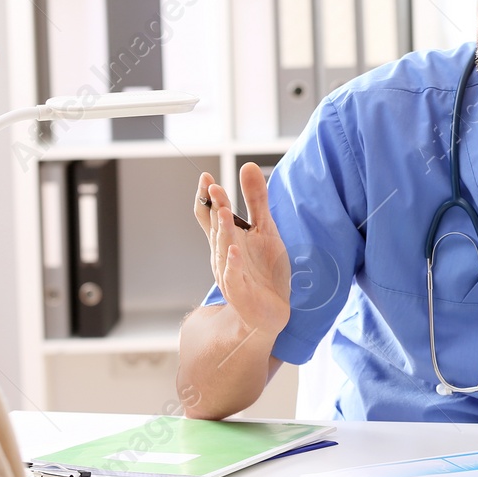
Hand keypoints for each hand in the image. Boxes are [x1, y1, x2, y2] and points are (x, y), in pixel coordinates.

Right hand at [192, 167, 291, 339]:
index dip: (206, 198)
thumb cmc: (264, 269)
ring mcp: (229, 273)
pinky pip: (233, 276)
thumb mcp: (265, 229)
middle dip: (215, 208)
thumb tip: (248, 165)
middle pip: (216, 228)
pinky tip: (234, 251)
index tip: (206, 177)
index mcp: (227, 238)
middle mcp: (223, 254)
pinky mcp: (240, 292)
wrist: (272, 311)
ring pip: (222, 249)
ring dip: (223, 230)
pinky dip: (232, 264)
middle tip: (213, 187)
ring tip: (225, 210)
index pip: (209, 215)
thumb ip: (256, 199)